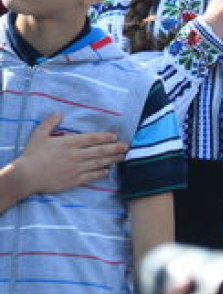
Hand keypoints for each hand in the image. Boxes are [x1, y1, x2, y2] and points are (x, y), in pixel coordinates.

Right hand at [9, 113, 125, 197]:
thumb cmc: (32, 155)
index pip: (92, 139)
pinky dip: (100, 173)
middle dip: (114, 148)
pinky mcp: (73, 181)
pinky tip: (107, 171)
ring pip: (98, 163)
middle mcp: (76, 155)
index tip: (115, 136)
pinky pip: (90, 177)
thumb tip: (58, 113)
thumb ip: (50, 123)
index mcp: (69, 143)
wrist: (26, 176)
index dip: (105, 137)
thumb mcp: (39, 135)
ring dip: (111, 160)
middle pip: (99, 151)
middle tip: (126, 146)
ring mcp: (76, 169)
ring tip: (122, 157)